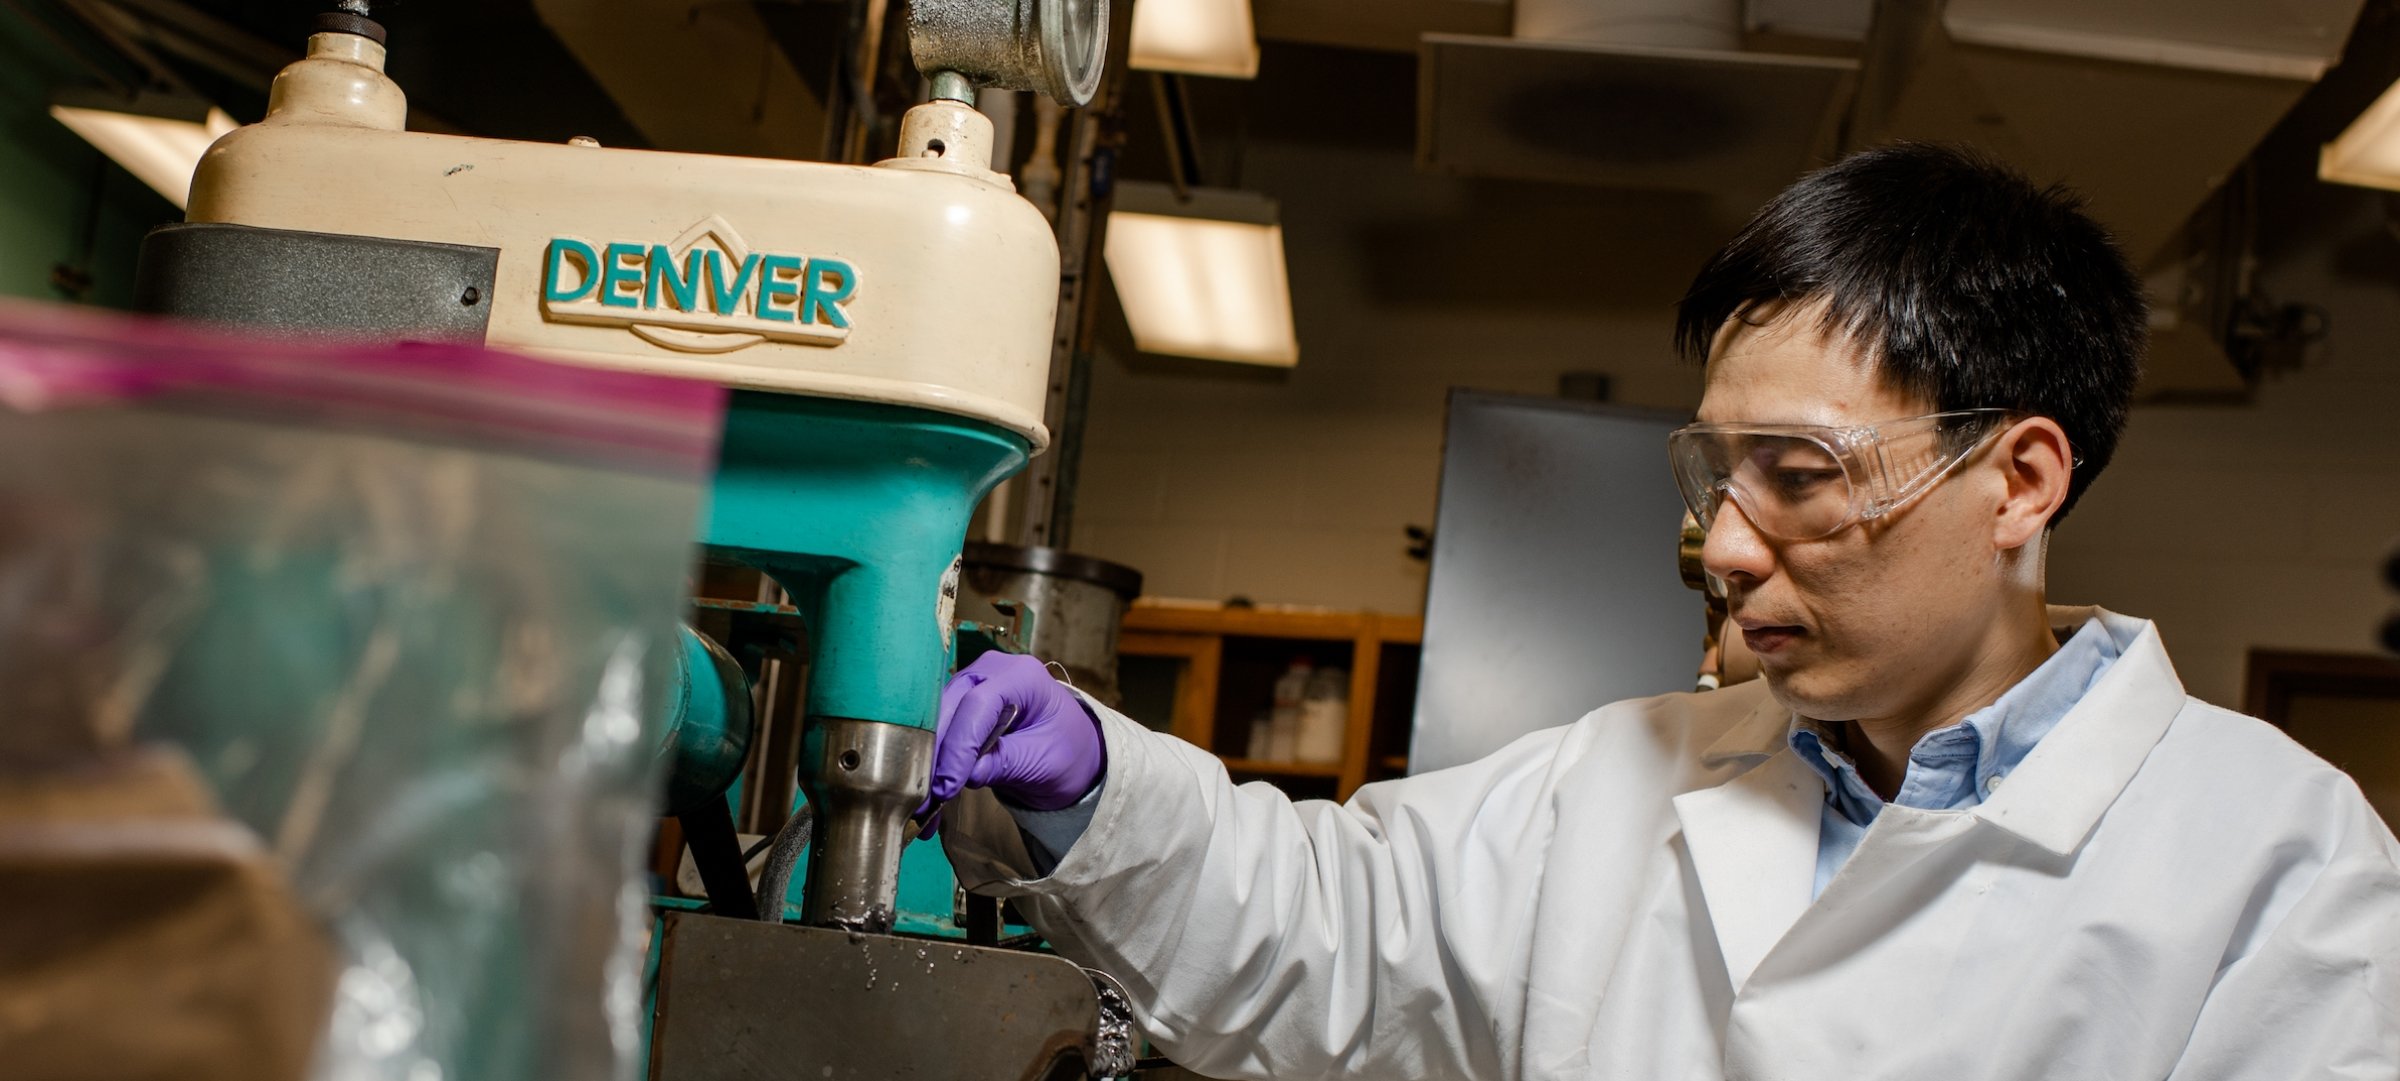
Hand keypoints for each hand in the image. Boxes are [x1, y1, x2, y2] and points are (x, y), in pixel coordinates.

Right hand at [920, 652, 1104, 825]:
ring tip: (922, 803)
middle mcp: (991, 671)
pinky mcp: (959, 703)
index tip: (947, 785)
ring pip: (937, 719)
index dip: (959, 746)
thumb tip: (966, 774)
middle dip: (936, 755)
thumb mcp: (1043, 761)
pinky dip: (934, 762)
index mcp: (1022, 675)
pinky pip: (939, 730)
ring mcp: (972, 684)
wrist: (1070, 751)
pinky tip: (929, 797)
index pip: (978, 704)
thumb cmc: (1066, 751)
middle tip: (924, 799)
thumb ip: (1005, 763)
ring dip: (929, 761)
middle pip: (950, 707)